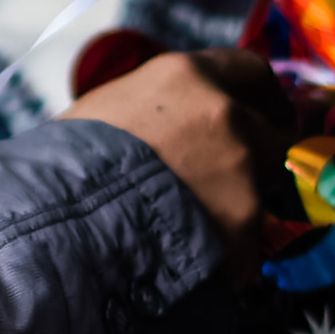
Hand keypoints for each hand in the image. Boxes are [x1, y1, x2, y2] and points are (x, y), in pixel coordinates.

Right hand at [64, 48, 289, 265]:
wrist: (61, 223)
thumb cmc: (62, 164)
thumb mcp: (105, 111)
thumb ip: (155, 109)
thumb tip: (165, 125)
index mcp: (186, 75)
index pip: (251, 71)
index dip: (258, 97)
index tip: (261, 114)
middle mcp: (225, 114)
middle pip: (272, 130)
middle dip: (260, 153)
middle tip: (234, 178)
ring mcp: (241, 170)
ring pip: (265, 187)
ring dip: (242, 205)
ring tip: (199, 229)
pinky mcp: (246, 226)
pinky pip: (250, 241)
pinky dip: (230, 253)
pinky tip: (197, 261)